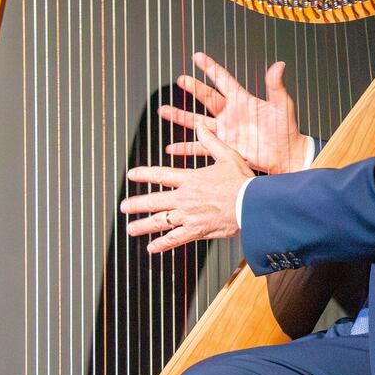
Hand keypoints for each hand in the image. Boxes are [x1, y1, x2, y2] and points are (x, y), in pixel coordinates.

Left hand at [121, 123, 252, 252]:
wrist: (251, 204)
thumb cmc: (242, 180)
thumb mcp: (227, 155)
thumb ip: (211, 141)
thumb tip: (201, 126)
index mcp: (191, 178)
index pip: (161, 175)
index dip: (144, 174)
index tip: (131, 174)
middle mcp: (185, 197)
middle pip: (154, 200)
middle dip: (136, 204)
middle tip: (123, 206)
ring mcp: (189, 215)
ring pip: (160, 221)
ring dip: (143, 225)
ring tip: (130, 229)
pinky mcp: (197, 230)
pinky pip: (175, 239)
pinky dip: (162, 244)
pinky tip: (151, 248)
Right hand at [160, 52, 308, 174]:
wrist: (286, 155)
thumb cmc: (287, 128)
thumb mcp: (282, 105)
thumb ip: (276, 86)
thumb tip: (279, 64)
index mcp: (242, 100)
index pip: (223, 79)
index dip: (210, 68)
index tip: (197, 56)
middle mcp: (230, 114)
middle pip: (207, 97)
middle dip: (193, 88)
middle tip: (180, 79)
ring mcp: (225, 131)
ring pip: (197, 122)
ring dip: (180, 116)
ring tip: (163, 110)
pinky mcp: (223, 148)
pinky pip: (200, 148)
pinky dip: (185, 149)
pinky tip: (171, 149)